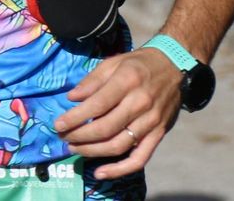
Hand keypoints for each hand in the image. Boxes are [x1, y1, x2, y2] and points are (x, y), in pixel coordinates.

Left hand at [54, 47, 181, 179]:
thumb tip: (72, 98)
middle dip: (79, 136)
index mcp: (127, 81)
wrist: (175, 66)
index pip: (97, 105)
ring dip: (92, 151)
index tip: (58, 124)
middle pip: (105, 128)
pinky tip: (101, 172)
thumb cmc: (140, 63)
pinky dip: (119, 169)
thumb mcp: (114, 62)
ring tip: (74, 148)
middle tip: (63, 137)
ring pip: (118, 145)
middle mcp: (140, 103)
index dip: (75, 117)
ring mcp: (151, 122)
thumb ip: (92, 80)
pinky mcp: (159, 134)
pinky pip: (139, 158)